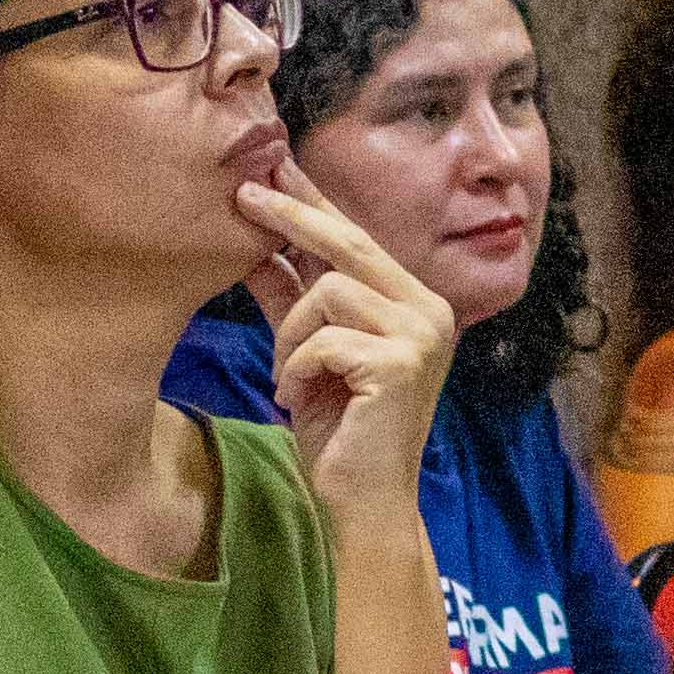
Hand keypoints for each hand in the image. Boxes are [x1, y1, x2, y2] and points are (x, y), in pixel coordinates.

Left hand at [237, 175, 460, 524]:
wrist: (366, 503)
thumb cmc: (340, 432)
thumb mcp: (306, 354)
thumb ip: (291, 301)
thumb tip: (255, 246)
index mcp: (414, 304)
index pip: (357, 239)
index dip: (313, 204)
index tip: (273, 170)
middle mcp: (429, 310)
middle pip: (349, 243)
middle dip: (291, 217)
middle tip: (243, 194)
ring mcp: (422, 334)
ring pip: (327, 293)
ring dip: (290, 337)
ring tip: (291, 379)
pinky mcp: (402, 362)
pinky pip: (324, 338)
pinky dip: (296, 369)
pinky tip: (300, 400)